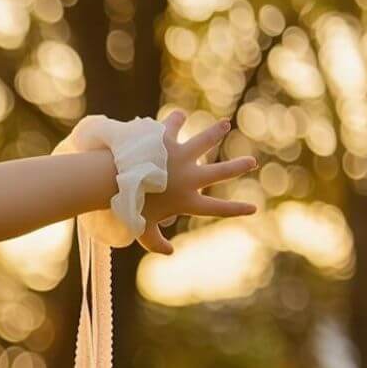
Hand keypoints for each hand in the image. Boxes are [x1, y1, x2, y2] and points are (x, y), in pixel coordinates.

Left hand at [138, 110, 258, 254]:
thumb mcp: (141, 232)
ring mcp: (180, 156)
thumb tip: (170, 252)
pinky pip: (173, 127)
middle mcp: (190, 177)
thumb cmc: (126, 210)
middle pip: (221, 171)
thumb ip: (156, 243)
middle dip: (238, 166)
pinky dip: (176, 121)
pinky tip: (179, 115)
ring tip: (225, 125)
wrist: (112, 182)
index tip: (253, 208)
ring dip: (215, 132)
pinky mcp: (165, 140)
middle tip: (251, 162)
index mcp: (187, 201)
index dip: (236, 209)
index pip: (217, 208)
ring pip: (204, 140)